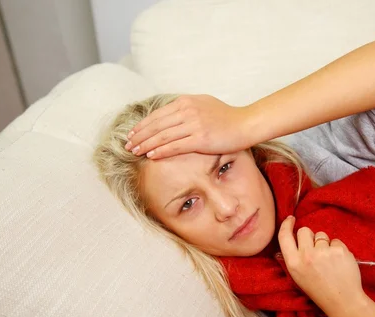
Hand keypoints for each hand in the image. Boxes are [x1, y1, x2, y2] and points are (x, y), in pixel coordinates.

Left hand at [125, 95, 258, 158]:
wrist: (246, 124)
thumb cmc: (227, 117)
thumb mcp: (203, 105)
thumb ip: (186, 108)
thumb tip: (170, 115)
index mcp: (186, 101)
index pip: (158, 114)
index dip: (143, 125)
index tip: (133, 134)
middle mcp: (188, 110)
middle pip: (156, 124)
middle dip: (140, 136)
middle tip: (128, 145)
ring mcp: (194, 124)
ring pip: (162, 135)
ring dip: (146, 144)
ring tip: (135, 152)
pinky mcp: (201, 138)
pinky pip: (175, 146)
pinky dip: (161, 150)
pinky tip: (151, 155)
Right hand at [278, 216, 366, 314]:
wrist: (342, 301)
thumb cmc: (319, 289)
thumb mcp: (297, 276)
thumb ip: (293, 257)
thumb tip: (292, 237)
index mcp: (293, 263)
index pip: (284, 236)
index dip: (286, 225)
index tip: (291, 219)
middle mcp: (307, 255)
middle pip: (304, 231)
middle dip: (309, 236)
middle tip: (315, 251)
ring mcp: (324, 252)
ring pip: (321, 235)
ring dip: (324, 243)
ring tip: (328, 261)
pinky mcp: (339, 250)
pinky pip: (336, 240)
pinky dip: (337, 248)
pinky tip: (338, 262)